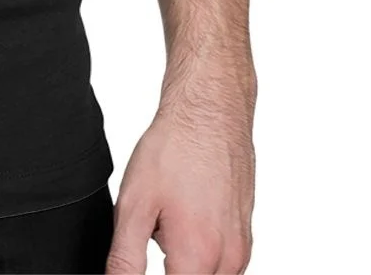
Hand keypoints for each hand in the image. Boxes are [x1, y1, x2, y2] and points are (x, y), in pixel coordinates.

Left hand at [106, 100, 254, 273]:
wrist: (208, 112)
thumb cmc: (174, 149)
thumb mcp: (133, 205)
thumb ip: (125, 259)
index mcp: (198, 257)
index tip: (142, 255)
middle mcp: (229, 260)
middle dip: (171, 269)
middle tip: (155, 232)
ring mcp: (242, 248)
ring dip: (185, 264)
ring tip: (167, 222)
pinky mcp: (245, 234)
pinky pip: (223, 262)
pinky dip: (200, 250)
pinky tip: (184, 215)